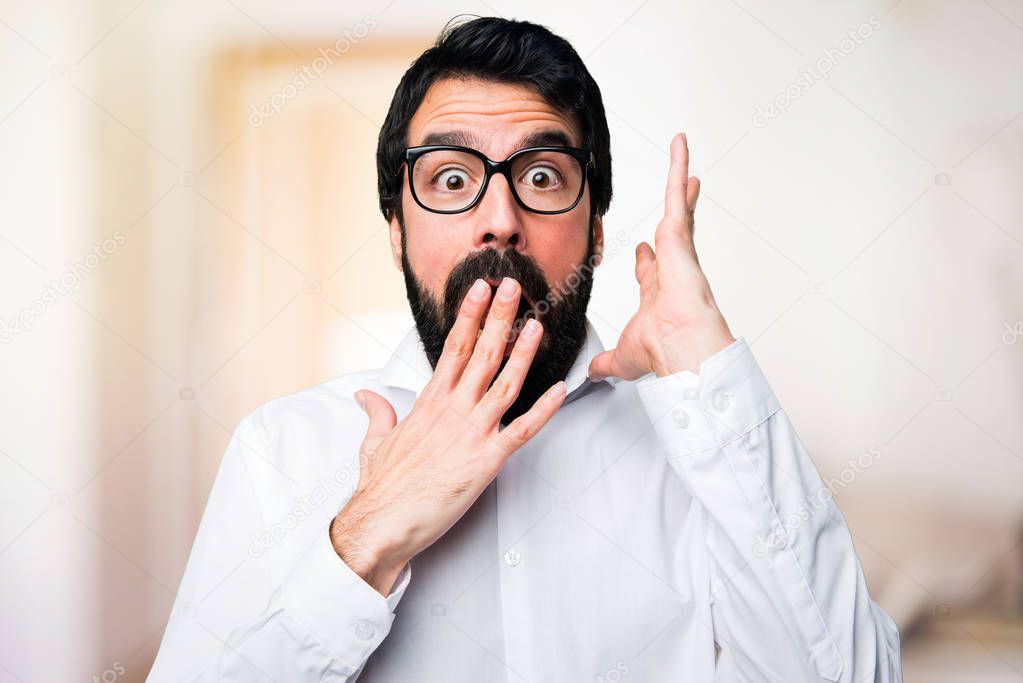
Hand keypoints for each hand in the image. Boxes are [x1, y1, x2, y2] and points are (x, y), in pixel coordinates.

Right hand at [329, 277, 566, 595]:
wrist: (382, 522)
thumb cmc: (380, 486)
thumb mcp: (374, 441)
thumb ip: (378, 413)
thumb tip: (366, 396)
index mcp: (429, 401)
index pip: (453, 347)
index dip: (470, 315)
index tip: (481, 289)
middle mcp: (452, 410)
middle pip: (481, 353)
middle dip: (500, 317)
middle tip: (514, 287)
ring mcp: (471, 433)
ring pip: (505, 383)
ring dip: (523, 353)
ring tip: (537, 325)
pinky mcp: (486, 460)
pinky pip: (522, 431)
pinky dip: (544, 411)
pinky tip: (560, 391)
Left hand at [588, 133, 734, 379]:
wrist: (681, 351)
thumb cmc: (660, 354)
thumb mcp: (623, 358)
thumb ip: (606, 362)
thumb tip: (593, 373)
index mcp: (658, 293)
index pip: (651, 270)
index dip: (647, 260)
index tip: (644, 251)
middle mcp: (671, 269)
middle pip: (673, 232)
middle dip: (677, 212)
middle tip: (681, 190)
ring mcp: (678, 250)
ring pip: (677, 205)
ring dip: (678, 178)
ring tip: (680, 150)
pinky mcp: (679, 236)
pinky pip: (676, 193)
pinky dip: (676, 166)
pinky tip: (678, 142)